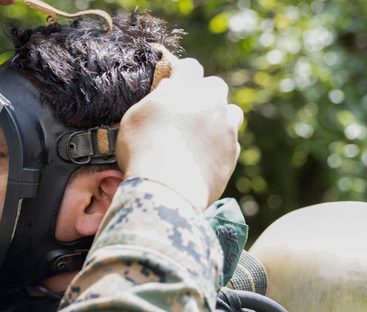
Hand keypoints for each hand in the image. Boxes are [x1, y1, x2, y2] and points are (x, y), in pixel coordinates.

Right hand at [116, 58, 242, 209]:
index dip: (182, 75)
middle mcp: (211, 102)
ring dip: (218, 119)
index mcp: (185, 88)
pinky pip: (230, 143)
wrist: (165, 189)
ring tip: (199, 137)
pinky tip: (201, 159)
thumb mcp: (134, 118)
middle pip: (215, 86)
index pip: (191, 66)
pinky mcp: (232, 152)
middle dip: (204, 95)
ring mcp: (226, 127)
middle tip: (187, 113)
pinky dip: (219, 147)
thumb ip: (154, 99)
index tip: (174, 86)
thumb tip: (168, 89)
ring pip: (231, 113)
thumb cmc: (142, 152)